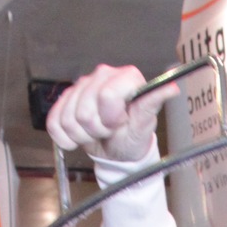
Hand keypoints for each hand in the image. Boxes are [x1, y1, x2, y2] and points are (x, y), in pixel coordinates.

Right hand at [48, 64, 178, 165]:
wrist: (116, 151)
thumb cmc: (132, 136)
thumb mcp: (144, 124)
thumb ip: (153, 103)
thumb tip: (171, 88)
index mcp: (123, 77)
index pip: (107, 96)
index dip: (111, 117)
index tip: (119, 123)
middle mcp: (100, 75)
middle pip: (85, 111)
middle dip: (97, 129)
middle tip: (109, 130)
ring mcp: (80, 87)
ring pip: (68, 119)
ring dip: (83, 134)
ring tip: (98, 132)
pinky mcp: (63, 102)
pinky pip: (54, 123)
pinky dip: (66, 138)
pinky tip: (80, 135)